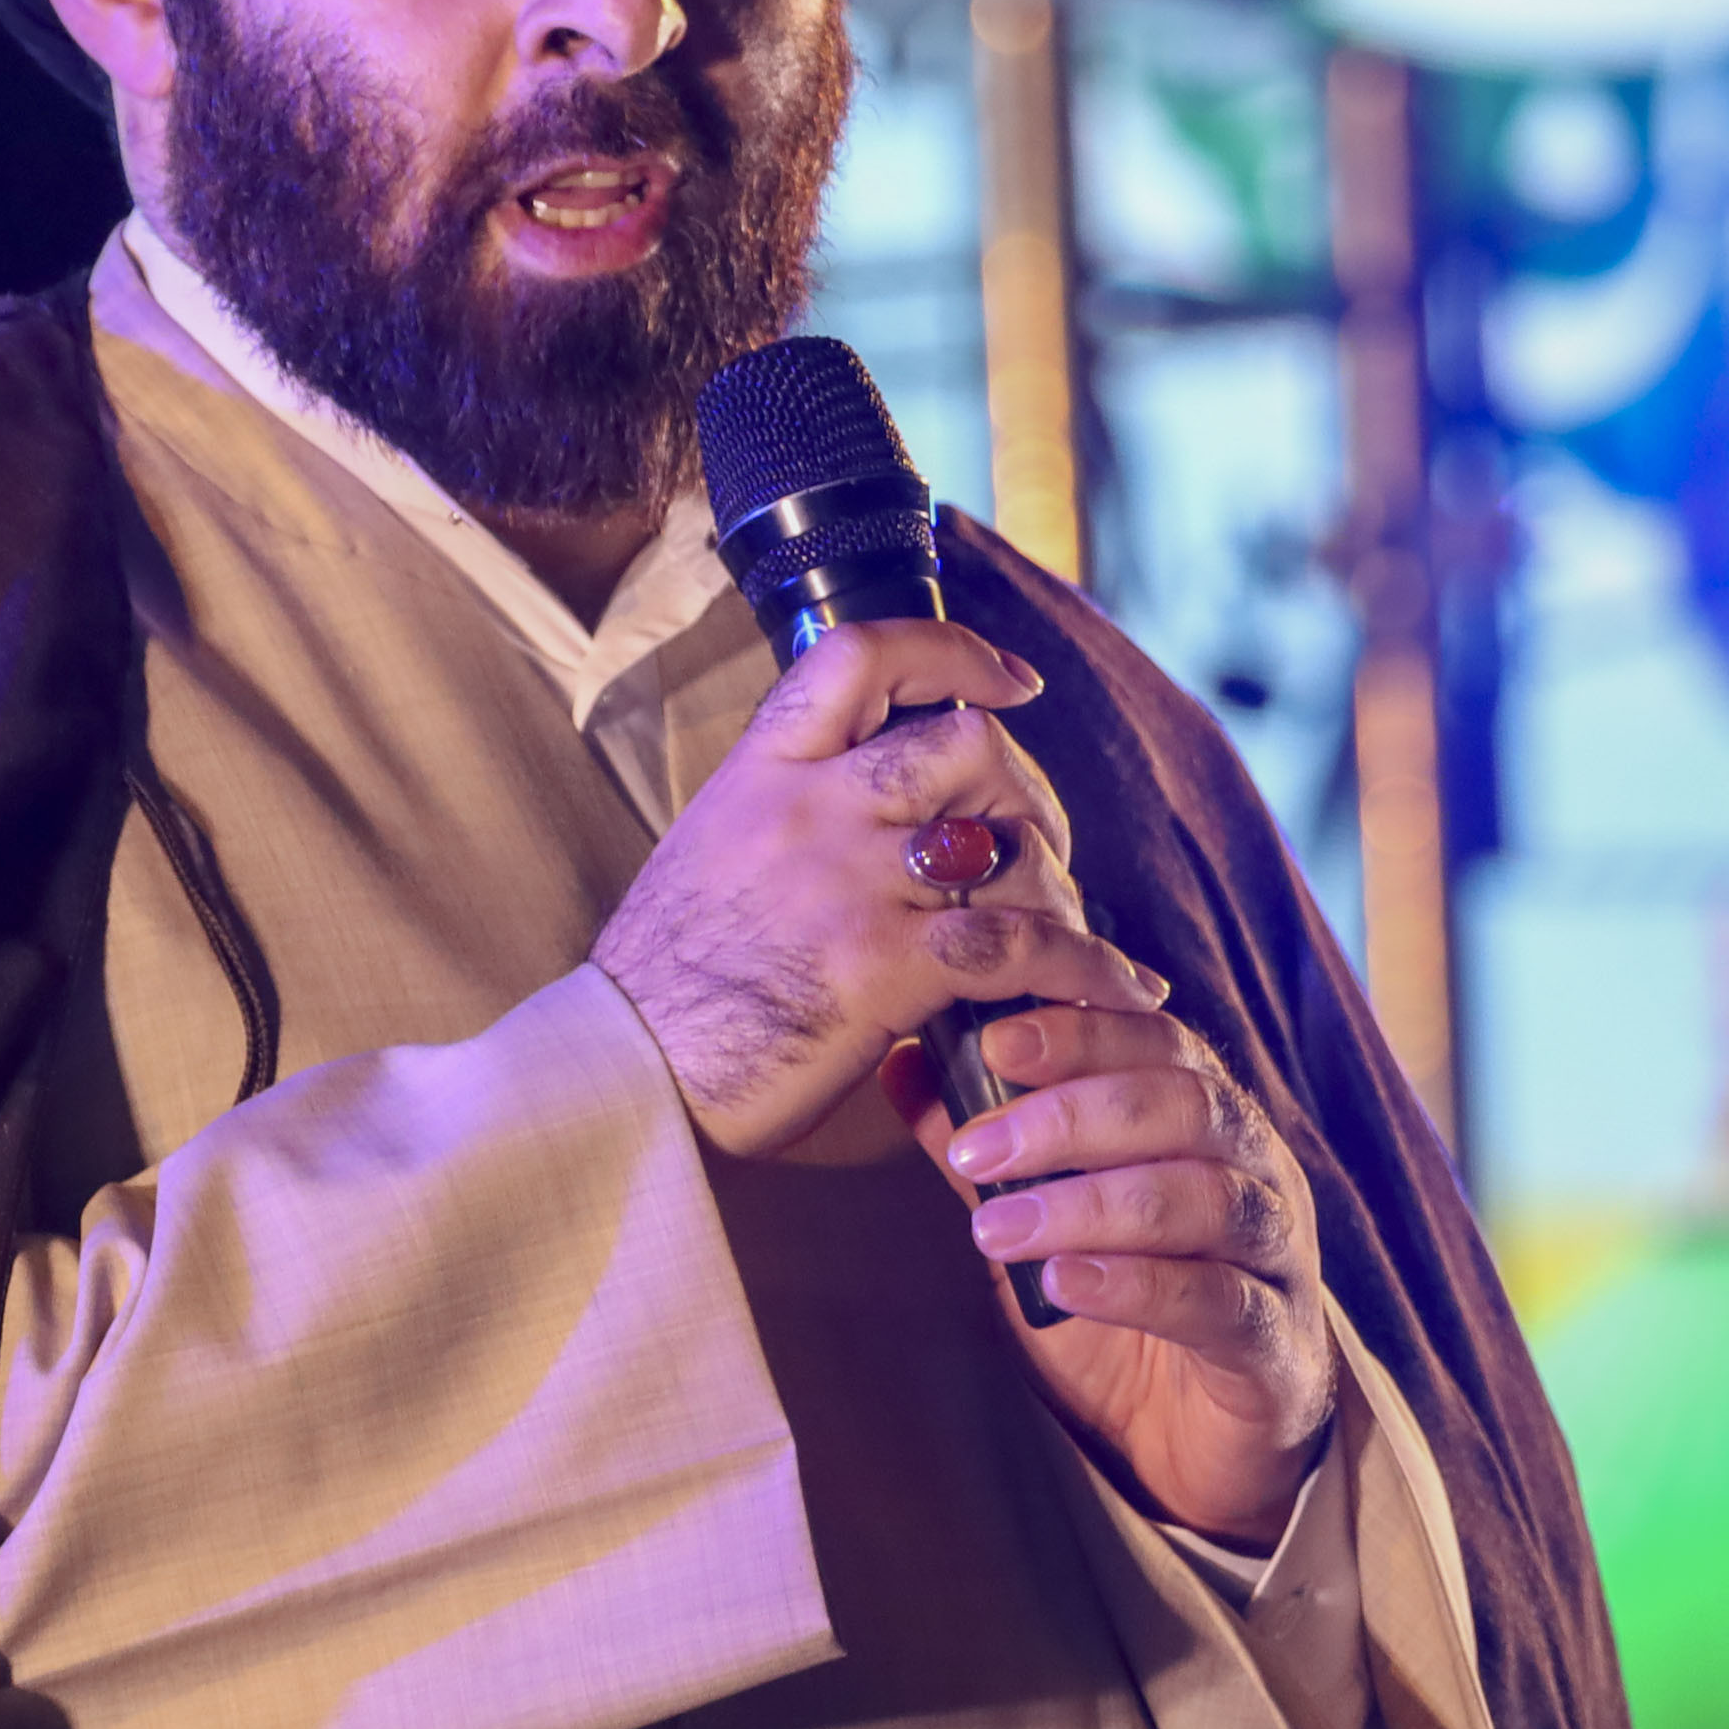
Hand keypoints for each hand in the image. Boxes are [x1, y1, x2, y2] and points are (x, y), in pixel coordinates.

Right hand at [593, 619, 1168, 1159]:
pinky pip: (1014, 944)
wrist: (616, 1075)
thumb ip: (782, 815)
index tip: (1012, 684)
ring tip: (1066, 931)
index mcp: (759, 771)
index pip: (862, 656)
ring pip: (1003, 839)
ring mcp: (847, 883)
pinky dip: (1080, 965)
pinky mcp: (879, 967)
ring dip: (1056, 885)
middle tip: (1038, 847)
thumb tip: (859, 811)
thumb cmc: (661, 986)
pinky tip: (1112, 991)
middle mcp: (808, 808)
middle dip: (1027, 792)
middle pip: (966, 744)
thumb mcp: (707, 853)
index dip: (954, 653)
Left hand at [891, 1005, 1338, 1547]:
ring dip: (1089, 1204)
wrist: (1204, 1441)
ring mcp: (1277, 1256)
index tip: (994, 1042)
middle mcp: (1257, 1171)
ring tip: (994, 1230)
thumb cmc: (1126, 1307)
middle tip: (975, 1149)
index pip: (1160, 1042)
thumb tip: (904, 1062)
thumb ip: (991, 1145)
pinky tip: (1064, 1285)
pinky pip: (1217, 1300)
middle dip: (1070, 1116)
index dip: (1083, 1032)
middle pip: (1185, 1105)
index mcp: (1208, 1121)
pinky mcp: (1275, 1344)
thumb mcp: (1046, 1218)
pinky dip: (1136, 1285)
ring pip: (1205, 1197)